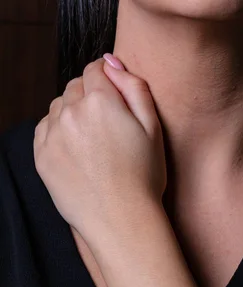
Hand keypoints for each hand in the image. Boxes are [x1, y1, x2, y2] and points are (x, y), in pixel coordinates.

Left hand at [33, 56, 166, 241]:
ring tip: (92, 141)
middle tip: (106, 123)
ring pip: (58, 107)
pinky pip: (44, 129)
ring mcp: (53, 135)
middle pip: (74, 87)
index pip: (95, 70)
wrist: (121, 221)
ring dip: (72, 113)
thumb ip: (134, 87)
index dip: (106, 78)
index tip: (112, 92)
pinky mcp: (42, 157)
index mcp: (101, 102)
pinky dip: (57, 132)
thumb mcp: (153, 129)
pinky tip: (77, 151)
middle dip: (89, 95)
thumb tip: (111, 63)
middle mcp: (71, 113)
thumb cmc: (143, 179)